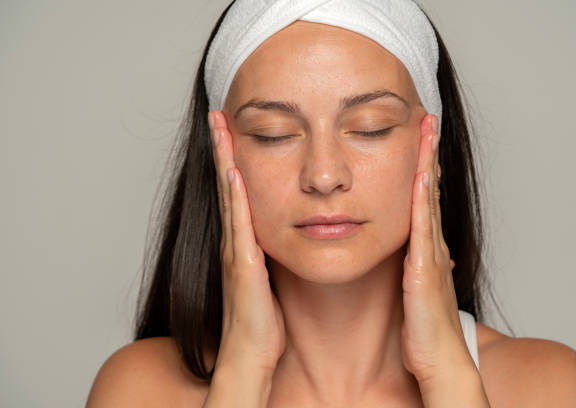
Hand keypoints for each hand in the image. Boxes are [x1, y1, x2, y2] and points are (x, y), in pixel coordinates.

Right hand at [209, 110, 285, 372]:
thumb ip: (267, 252)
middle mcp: (234, 241)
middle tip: (217, 114)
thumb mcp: (267, 277)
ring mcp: (235, 251)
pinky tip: (235, 172)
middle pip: (227, 185)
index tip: (231, 129)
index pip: (236, 191)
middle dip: (222, 148)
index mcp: (242, 242)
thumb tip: (278, 233)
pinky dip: (236, 198)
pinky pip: (240, 225)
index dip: (232, 159)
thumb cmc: (262, 319)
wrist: (250, 353)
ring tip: (220, 127)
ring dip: (224, 161)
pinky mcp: (243, 266)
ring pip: (229, 197)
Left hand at [400, 114, 472, 384]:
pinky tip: (419, 177)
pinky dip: (421, 202)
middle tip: (426, 120)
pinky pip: (422, 230)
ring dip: (427, 166)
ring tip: (427, 133)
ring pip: (428, 202)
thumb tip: (417, 250)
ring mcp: (430, 255)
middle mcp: (431, 245)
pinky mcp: (423, 270)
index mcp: (426, 248)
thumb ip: (416, 264)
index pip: (423, 199)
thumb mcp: (417, 286)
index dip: (422, 168)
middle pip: (429, 192)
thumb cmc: (423, 326)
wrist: (438, 357)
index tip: (419, 139)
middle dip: (428, 155)